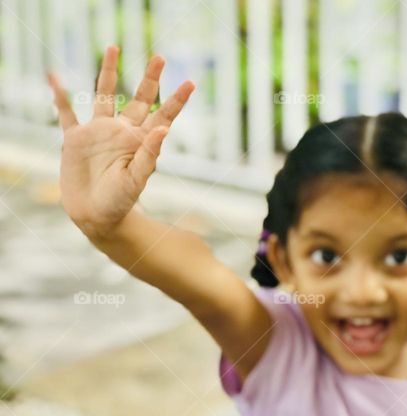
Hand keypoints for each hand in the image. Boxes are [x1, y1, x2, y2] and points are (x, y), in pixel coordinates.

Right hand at [48, 46, 193, 240]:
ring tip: (113, 47)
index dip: (176, 99)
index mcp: (141, 141)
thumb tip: (166, 127)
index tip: (191, 83)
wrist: (96, 217)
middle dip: (149, 78)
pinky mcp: (75, 139)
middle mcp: (122, 132)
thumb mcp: (137, 179)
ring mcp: (98, 133)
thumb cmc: (121, 202)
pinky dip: (60, 96)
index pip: (162, 114)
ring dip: (108, 72)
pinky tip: (55, 77)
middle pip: (138, 98)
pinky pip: (66, 113)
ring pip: (103, 95)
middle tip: (160, 57)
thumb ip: (150, 153)